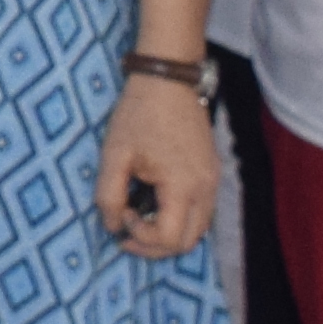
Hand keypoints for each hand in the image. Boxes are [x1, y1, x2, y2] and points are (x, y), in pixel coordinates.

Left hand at [99, 77, 219, 256]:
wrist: (168, 78)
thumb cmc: (139, 113)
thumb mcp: (114, 154)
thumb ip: (109, 195)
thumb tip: (112, 226)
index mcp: (183, 186)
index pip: (169, 239)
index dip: (141, 237)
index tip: (122, 212)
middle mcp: (206, 188)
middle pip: (188, 242)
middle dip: (156, 245)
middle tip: (128, 230)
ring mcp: (213, 180)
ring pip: (198, 228)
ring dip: (169, 233)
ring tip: (141, 217)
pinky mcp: (212, 171)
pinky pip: (201, 210)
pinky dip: (180, 217)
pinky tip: (156, 202)